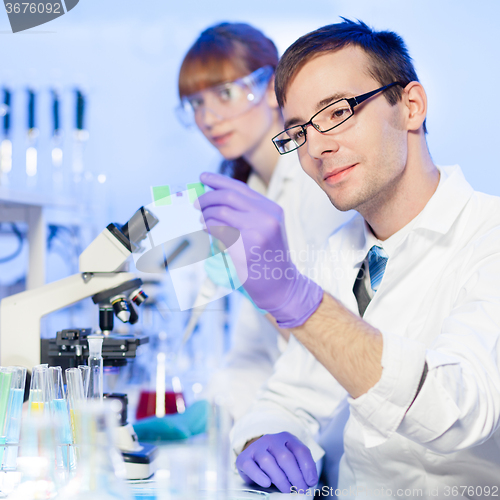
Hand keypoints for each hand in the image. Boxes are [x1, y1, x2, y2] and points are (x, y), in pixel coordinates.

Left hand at [196, 172, 322, 327]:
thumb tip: (215, 199)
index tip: (202, 177)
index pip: (240, 188)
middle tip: (196, 204)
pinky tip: (206, 231)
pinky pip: (219, 232)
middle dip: (207, 198)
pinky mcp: (246, 249)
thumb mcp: (267, 229)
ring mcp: (257, 233)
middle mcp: (267, 217)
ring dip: (206, 216)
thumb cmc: (269, 258)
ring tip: (202, 221)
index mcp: (272, 209)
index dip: (218, 181)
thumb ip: (247, 213)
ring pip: (221, 213)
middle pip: (228, 197)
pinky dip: (209, 228)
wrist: (282, 286)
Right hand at [236, 432, 317, 492]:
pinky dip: (259, 476)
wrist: (256, 455)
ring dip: (280, 479)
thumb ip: (300, 466)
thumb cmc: (278, 460)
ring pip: (268, 462)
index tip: (311, 482)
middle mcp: (271, 439)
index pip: (300, 450)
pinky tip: (267, 483)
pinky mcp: (244, 457)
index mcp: (286, 438)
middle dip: (296, 477)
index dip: (308, 468)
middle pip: (285, 458)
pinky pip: (250, 466)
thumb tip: (309, 482)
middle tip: (300, 490)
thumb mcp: (292, 458)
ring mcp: (257, 447)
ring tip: (287, 490)